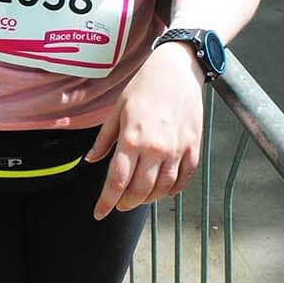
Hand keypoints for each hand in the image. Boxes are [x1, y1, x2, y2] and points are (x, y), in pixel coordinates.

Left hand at [86, 43, 205, 219]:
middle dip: (125, 203)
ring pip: (162, 190)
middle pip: (139, 191)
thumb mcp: (117, 110)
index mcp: (132, 139)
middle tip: (119, 204)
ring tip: (139, 197)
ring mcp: (177, 150)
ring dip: (148, 199)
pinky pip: (183, 180)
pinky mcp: (193, 148)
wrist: (178, 69)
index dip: (106, 202)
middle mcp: (155, 148)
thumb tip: (90, 161)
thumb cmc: (145, 86)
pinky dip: (171, 190)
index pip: (116, 182)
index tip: (99, 213)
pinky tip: (162, 190)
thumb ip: (104, 139)